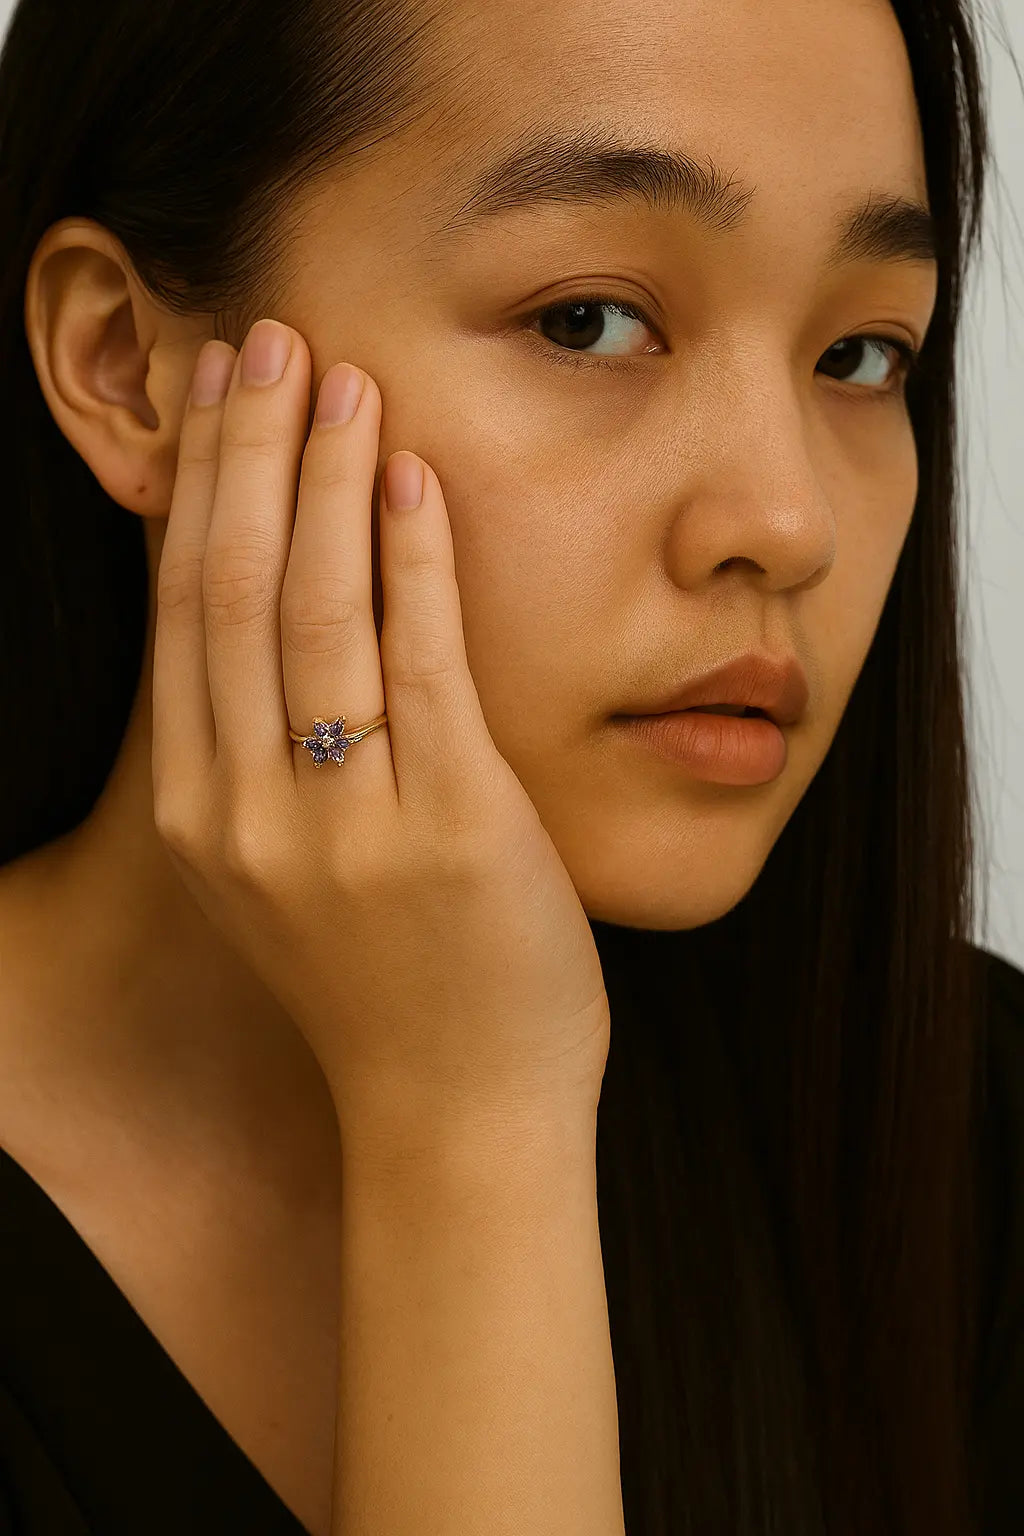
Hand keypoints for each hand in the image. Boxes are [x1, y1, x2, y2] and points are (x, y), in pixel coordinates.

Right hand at [151, 320, 610, 1158]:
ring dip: (325, 476)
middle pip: (229, 591)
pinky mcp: (448, 826)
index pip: (183, 617)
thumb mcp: (286, 876)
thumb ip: (265, 761)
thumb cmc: (385, 989)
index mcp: (204, 817)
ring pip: (312, 609)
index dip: (196, 492)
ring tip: (340, 377)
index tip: (214, 395)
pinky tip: (415, 474)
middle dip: (245, 451)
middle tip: (264, 338)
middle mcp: (251, 813)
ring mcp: (344, 823)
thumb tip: (274, 620)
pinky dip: (413, 557)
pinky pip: (421, 661)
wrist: (457, 1113)